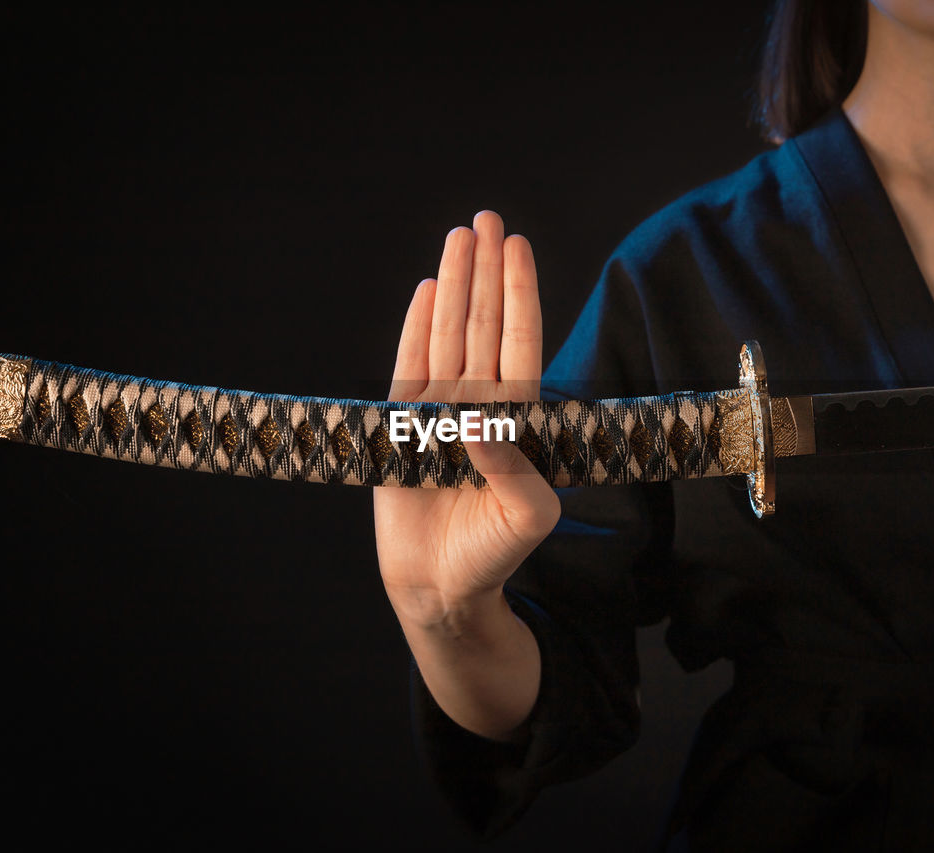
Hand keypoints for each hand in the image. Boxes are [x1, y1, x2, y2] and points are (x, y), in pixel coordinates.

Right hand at [374, 211, 559, 629]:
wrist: (439, 586)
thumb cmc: (492, 556)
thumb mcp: (529, 518)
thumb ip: (518, 470)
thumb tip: (480, 421)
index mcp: (517, 420)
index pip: (520, 342)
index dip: (519, 293)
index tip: (518, 248)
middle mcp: (480, 405)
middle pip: (484, 324)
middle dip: (486, 271)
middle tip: (487, 219)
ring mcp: (441, 411)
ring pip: (449, 334)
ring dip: (454, 286)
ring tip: (459, 238)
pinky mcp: (405, 425)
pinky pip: (409, 365)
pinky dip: (417, 327)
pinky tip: (427, 290)